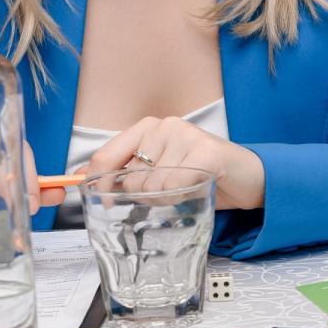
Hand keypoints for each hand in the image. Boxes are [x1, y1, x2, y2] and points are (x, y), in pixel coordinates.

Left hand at [89, 116, 265, 209]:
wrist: (246, 176)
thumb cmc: (200, 173)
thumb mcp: (158, 171)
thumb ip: (124, 172)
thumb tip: (81, 178)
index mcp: (147, 128)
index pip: (105, 155)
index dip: (97, 183)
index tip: (102, 202)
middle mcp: (164, 125)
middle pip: (129, 178)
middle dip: (143, 196)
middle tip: (168, 193)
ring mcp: (186, 135)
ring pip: (151, 186)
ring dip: (165, 198)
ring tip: (185, 189)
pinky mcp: (206, 151)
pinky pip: (174, 186)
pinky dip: (181, 196)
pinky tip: (197, 186)